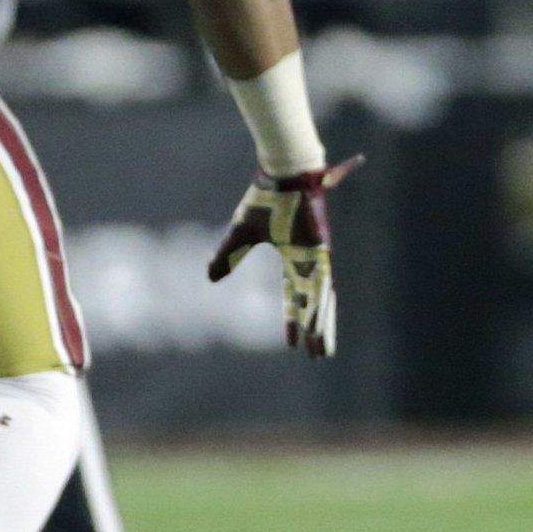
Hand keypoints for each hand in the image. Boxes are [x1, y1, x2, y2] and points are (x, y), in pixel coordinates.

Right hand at [209, 157, 361, 358]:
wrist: (281, 176)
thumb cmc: (265, 199)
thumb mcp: (241, 235)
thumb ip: (227, 255)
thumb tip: (210, 277)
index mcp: (292, 257)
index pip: (293, 296)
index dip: (293, 319)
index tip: (293, 343)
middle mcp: (307, 261)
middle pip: (312, 303)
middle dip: (314, 329)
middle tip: (318, 355)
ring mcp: (317, 256)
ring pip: (320, 298)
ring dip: (321, 324)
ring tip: (322, 349)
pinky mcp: (321, 249)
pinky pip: (323, 282)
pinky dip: (322, 303)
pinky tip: (322, 321)